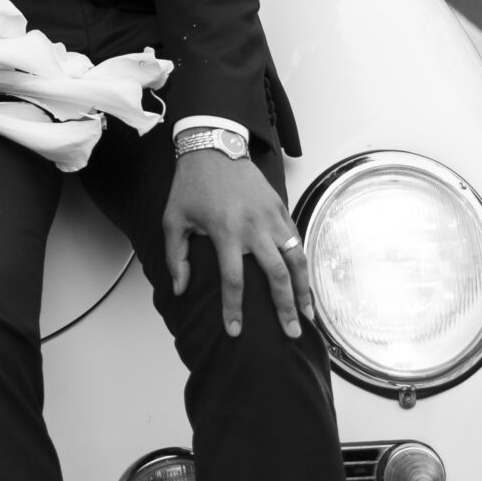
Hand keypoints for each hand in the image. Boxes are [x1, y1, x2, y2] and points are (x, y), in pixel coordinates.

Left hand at [163, 147, 313, 339]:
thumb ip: (175, 257)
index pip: (233, 280)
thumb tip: (180, 290)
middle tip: (290, 333)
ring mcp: (271, 217)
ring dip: (304, 289)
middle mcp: (253, 227)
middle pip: (276, 275)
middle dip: (285, 307)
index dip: (234, 309)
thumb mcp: (173, 220)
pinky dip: (302, 264)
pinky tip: (304, 282)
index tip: (234, 331)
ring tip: (308, 315)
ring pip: (295, 259)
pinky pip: (296, 240)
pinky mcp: (281, 207)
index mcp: (225, 231)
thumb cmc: (191, 186)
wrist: (213, 147)